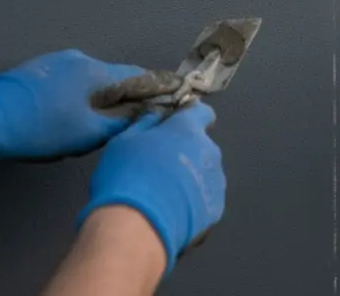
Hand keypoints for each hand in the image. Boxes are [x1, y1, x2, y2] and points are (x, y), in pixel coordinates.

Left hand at [0, 49, 145, 166]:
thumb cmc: (39, 128)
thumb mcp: (87, 133)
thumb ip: (121, 122)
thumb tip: (146, 114)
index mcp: (95, 70)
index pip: (139, 76)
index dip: (156, 91)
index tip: (168, 103)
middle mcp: (79, 59)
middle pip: (113, 80)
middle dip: (123, 101)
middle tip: (127, 126)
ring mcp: (55, 63)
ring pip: (90, 84)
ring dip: (98, 102)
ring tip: (93, 128)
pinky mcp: (36, 72)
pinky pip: (69, 84)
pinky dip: (77, 100)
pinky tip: (67, 121)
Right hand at [78, 103, 224, 274]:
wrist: (139, 227)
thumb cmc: (127, 176)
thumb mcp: (124, 142)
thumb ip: (144, 124)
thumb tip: (156, 115)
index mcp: (188, 129)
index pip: (201, 112)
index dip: (191, 116)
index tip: (178, 125)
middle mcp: (209, 151)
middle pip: (201, 145)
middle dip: (185, 152)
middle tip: (160, 167)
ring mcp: (216, 181)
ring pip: (205, 173)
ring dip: (190, 178)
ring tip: (165, 195)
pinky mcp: (216, 210)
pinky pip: (205, 199)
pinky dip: (193, 203)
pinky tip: (173, 213)